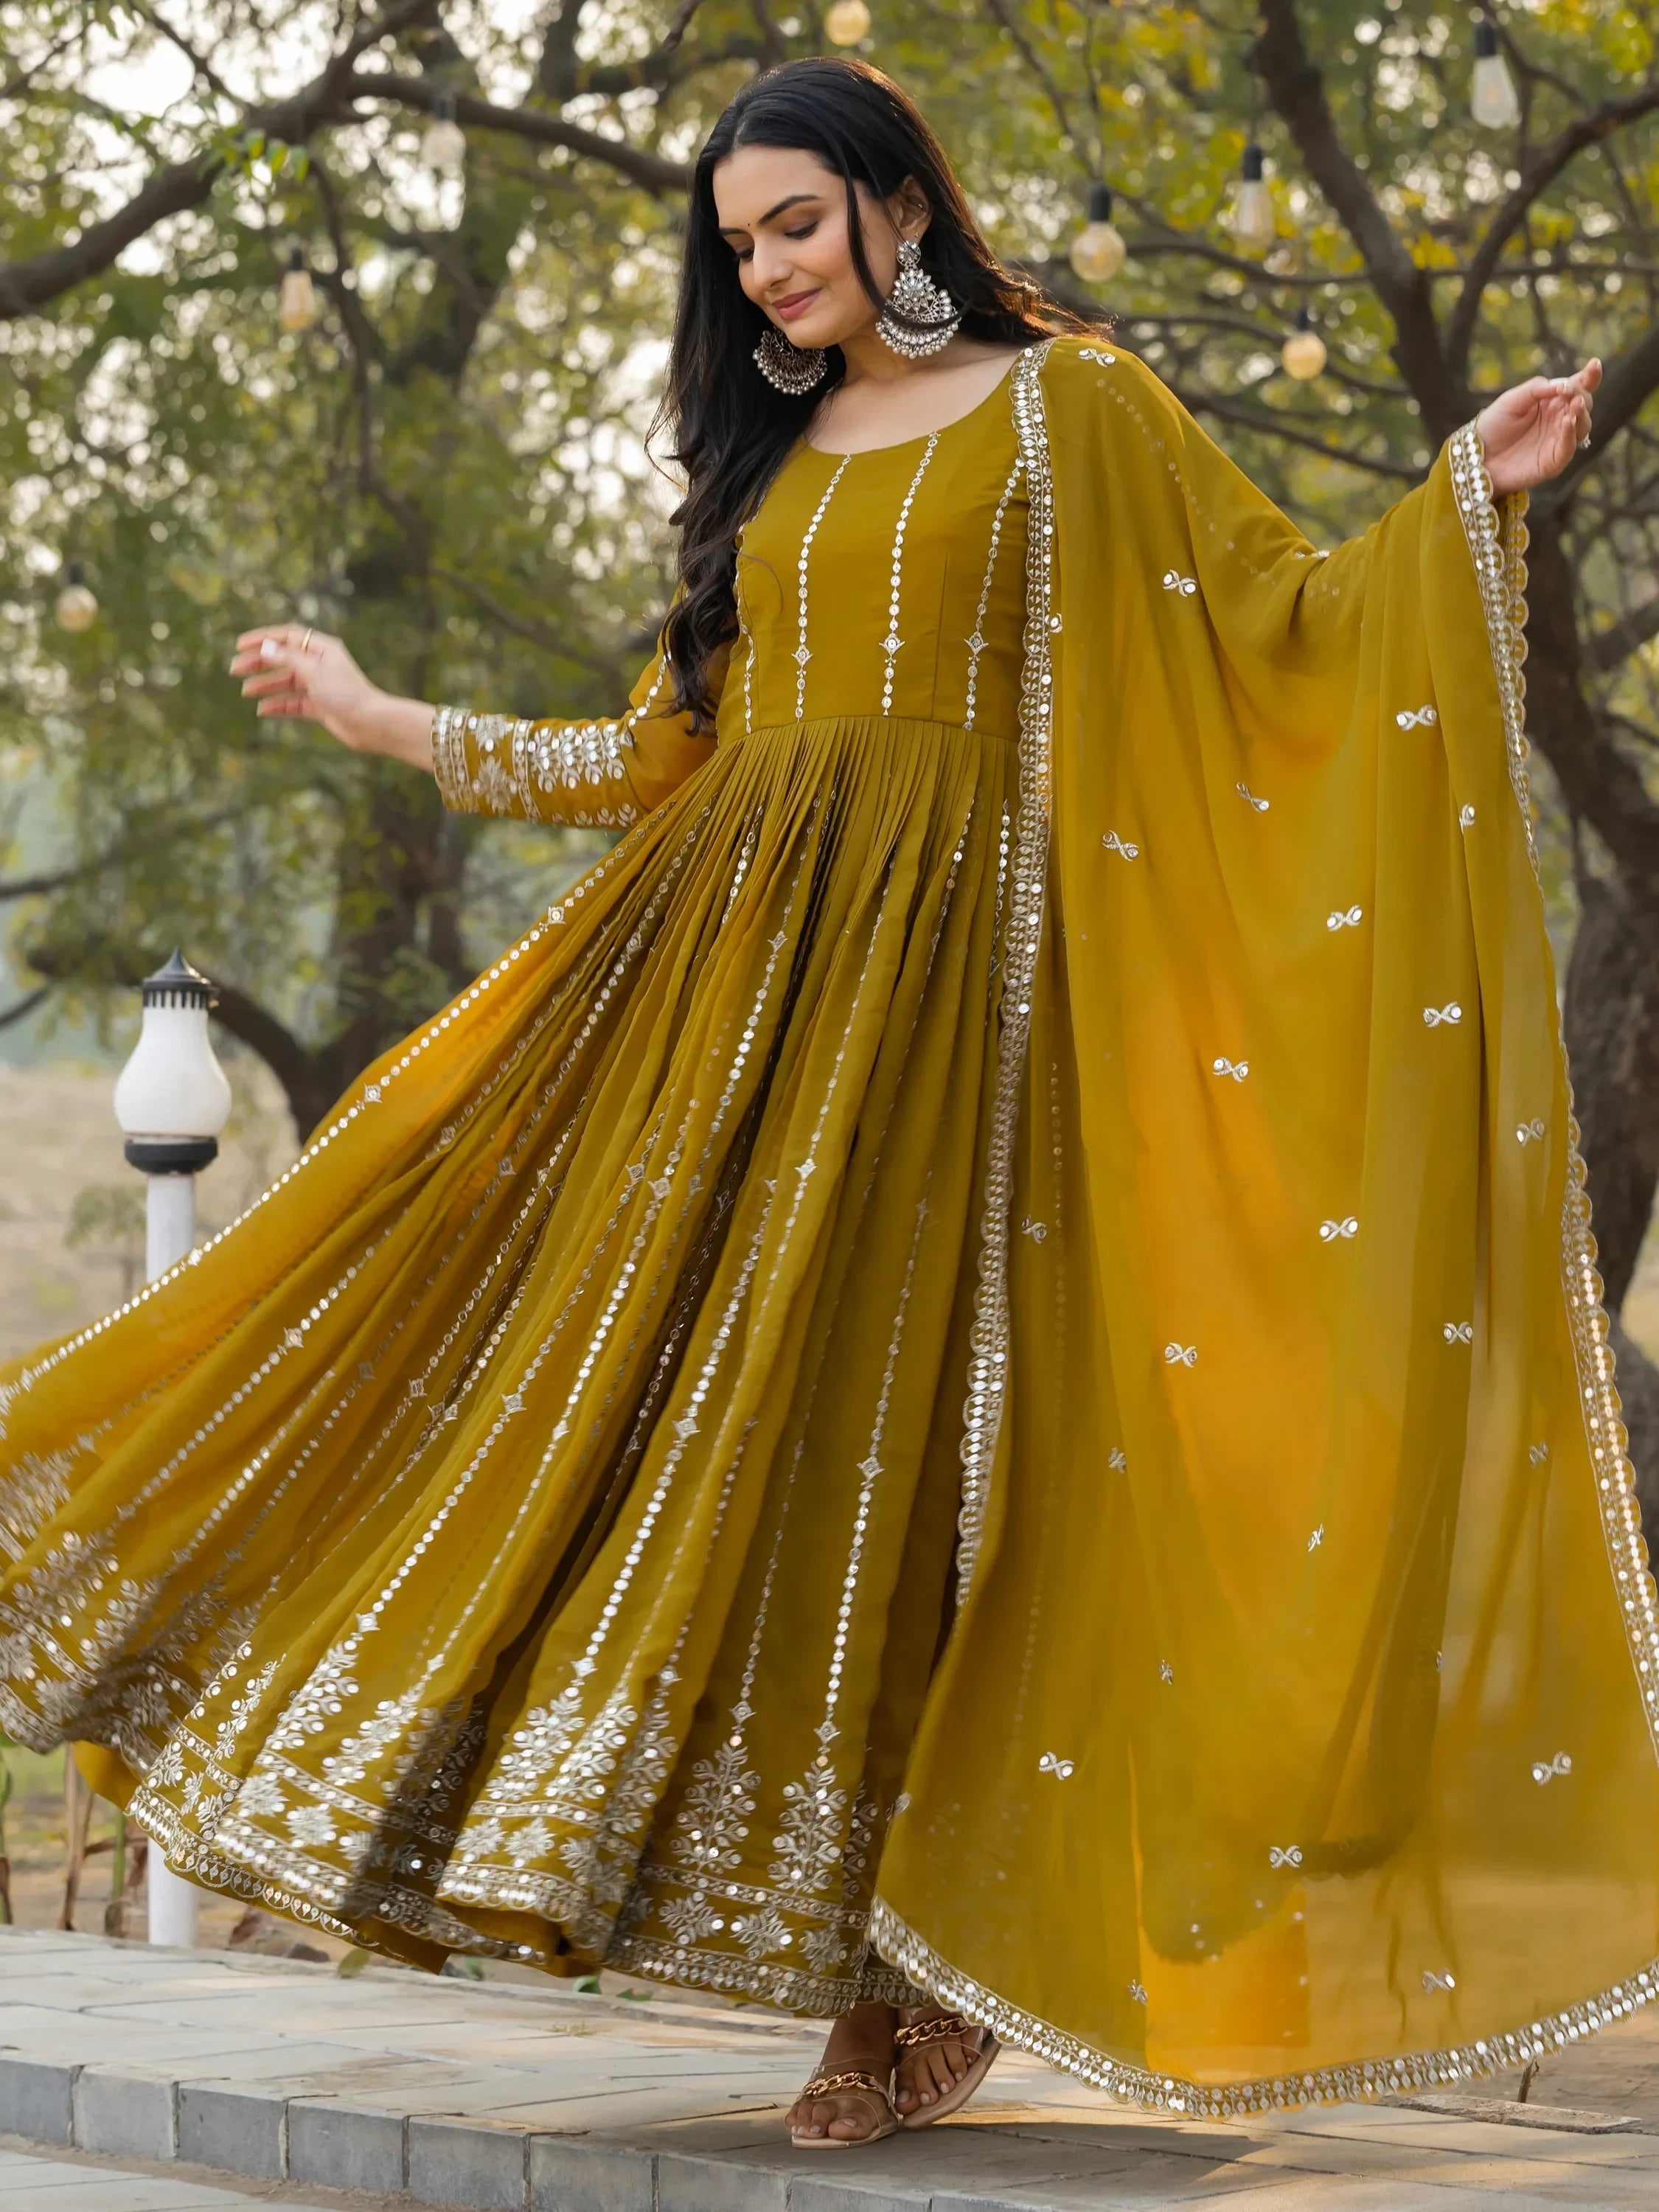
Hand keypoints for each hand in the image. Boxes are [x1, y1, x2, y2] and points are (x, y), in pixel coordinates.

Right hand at [229, 622, 385, 750]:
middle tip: (235, 670)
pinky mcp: (321, 706)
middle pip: (284, 659)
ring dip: (266, 686)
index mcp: (322, 649)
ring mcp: (321, 686)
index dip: (263, 639)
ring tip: (246, 692)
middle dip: (259, 663)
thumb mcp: (313, 672)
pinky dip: (279, 705)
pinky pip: (294, 703)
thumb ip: (288, 659)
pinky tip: (262, 710)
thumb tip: (266, 648)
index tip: (240, 645)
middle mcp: (321, 664)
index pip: (287, 637)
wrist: (371, 724)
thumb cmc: (346, 694)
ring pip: (287, 682)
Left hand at [1476, 360, 1599, 496]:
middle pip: (1584, 404)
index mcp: (1552, 401)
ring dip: (1581, 414)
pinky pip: (1568, 448)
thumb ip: (1536, 389)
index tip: (1594, 364)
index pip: (1577, 386)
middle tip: (1571, 392)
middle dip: (1582, 395)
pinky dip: (1570, 434)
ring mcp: (1558, 441)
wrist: (1476, 456)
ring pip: (1582, 426)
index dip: (1589, 376)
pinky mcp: (1553, 461)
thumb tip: (1562, 384)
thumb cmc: (1493, 426)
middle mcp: (1559, 419)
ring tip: (1575, 405)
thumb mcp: (1512, 399)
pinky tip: (1568, 421)